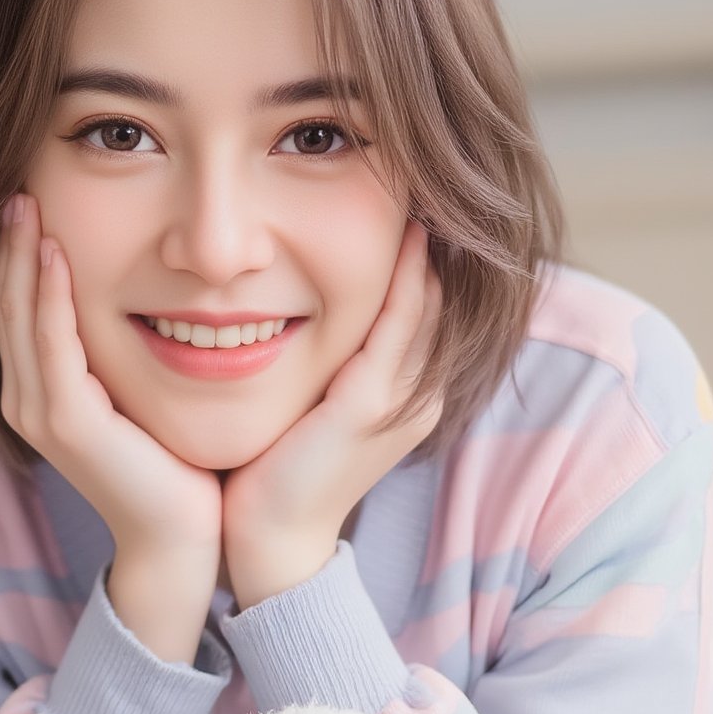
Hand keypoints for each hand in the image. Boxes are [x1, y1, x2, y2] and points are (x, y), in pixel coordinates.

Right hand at [0, 192, 223, 563]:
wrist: (184, 533)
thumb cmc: (173, 460)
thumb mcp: (138, 389)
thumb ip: (122, 347)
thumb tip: (144, 289)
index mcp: (42, 390)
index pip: (19, 305)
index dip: (16, 252)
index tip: (29, 194)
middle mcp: (28, 399)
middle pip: (6, 302)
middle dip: (7, 242)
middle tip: (15, 182)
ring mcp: (40, 412)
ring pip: (19, 316)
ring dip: (18, 256)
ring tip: (23, 200)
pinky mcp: (66, 423)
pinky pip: (51, 343)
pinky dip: (48, 295)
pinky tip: (52, 251)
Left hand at [221, 219, 444, 602]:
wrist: (269, 540)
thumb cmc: (278, 469)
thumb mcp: (314, 404)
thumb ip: (327, 359)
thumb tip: (298, 303)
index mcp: (404, 392)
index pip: (427, 306)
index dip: (426, 253)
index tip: (413, 193)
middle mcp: (416, 393)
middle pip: (443, 297)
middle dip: (438, 237)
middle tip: (430, 172)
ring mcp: (400, 400)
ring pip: (431, 304)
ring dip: (430, 246)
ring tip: (427, 185)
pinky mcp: (370, 406)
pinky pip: (399, 325)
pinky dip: (405, 277)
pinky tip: (405, 233)